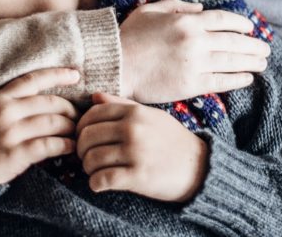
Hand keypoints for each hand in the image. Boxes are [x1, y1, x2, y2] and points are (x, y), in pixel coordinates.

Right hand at [0, 67, 80, 183]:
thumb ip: (14, 103)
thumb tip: (48, 101)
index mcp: (0, 98)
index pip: (34, 79)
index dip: (57, 75)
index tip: (75, 75)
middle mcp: (6, 111)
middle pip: (50, 103)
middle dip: (70, 109)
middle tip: (79, 117)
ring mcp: (10, 132)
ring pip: (53, 123)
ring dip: (70, 128)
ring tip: (76, 133)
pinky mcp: (15, 154)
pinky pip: (48, 145)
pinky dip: (64, 145)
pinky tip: (70, 148)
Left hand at [76, 93, 208, 202]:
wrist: (200, 167)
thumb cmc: (171, 140)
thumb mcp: (150, 116)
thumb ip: (122, 105)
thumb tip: (94, 97)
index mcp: (134, 112)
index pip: (92, 115)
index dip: (81, 128)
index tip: (83, 139)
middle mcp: (133, 129)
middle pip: (87, 137)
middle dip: (80, 149)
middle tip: (86, 158)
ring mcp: (136, 152)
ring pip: (91, 159)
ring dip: (87, 168)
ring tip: (93, 171)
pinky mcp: (139, 176)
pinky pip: (102, 179)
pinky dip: (95, 183)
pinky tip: (99, 184)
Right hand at [119, 0, 269, 102]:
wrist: (115, 67)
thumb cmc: (127, 37)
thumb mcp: (149, 11)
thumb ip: (176, 6)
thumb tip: (199, 9)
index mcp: (186, 21)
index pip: (224, 20)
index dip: (242, 24)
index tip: (251, 28)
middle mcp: (195, 41)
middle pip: (234, 41)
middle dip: (253, 45)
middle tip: (265, 49)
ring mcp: (195, 63)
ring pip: (232, 61)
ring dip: (251, 61)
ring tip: (263, 63)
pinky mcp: (191, 84)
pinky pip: (222, 81)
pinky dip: (238, 79)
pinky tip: (248, 78)